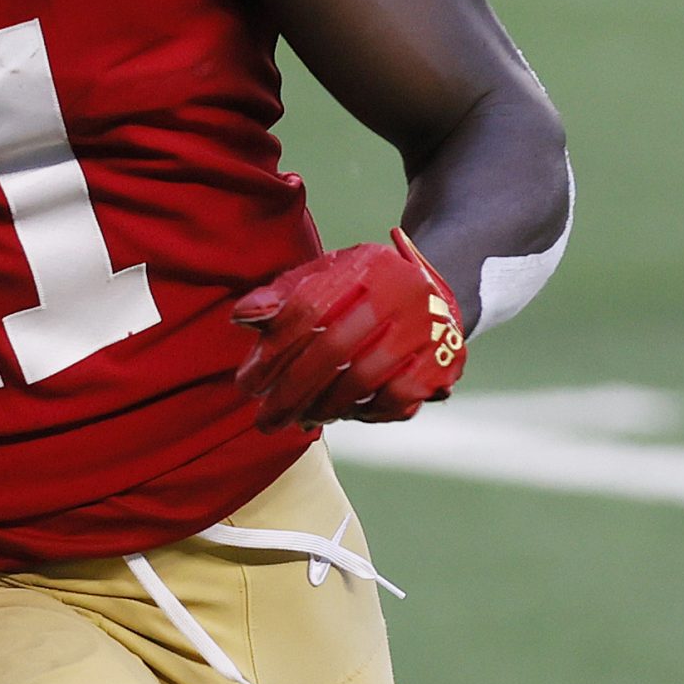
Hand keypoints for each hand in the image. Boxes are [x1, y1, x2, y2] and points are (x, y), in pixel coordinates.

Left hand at [231, 230, 466, 429]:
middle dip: (291, 390)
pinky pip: (396, 399)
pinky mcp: (443, 361)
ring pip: (363, 379)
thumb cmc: (363, 289)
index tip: (248, 383)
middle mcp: (400, 291)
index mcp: (366, 264)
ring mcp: (426, 327)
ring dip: (323, 406)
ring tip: (297, 420)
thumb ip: (283, 296)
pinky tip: (341, 415)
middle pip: (333, 349)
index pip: (309, 309)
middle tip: (265, 418)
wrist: (436, 292)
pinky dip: (365, 413)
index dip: (274, 349)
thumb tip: (241, 317)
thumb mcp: (325, 277)